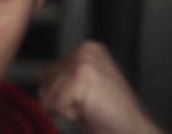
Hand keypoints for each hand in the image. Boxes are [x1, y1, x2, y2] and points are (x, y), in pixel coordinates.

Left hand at [38, 41, 162, 133]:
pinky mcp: (81, 75)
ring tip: (90, 107)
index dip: (61, 94)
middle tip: (89, 105)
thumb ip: (63, 77)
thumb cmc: (110, 114)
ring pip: (49, 93)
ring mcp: (84, 60)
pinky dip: (71, 114)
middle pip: (46, 82)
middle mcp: (85, 50)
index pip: (50, 72)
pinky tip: (90, 111)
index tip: (85, 99)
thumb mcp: (82, 89)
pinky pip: (57, 103)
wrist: (133, 131)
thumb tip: (41, 76)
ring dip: (67, 108)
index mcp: (87, 49)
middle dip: (62, 100)